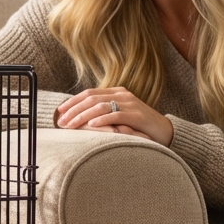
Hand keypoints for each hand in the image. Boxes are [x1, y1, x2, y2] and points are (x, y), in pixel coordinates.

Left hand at [55, 88, 173, 146]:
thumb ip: (104, 114)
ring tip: (71, 125)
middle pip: (92, 98)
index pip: (89, 93)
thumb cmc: (138, 126)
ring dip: (83, 116)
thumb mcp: (118, 117)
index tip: (59, 112)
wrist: (164, 131)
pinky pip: (116, 115)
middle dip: (74, 110)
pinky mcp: (137, 115)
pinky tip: (91, 125)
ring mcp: (130, 103)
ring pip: (100, 106)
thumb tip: (81, 120)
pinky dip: (102, 119)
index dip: (72, 101)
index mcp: (116, 92)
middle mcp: (122, 94)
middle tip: (61, 122)